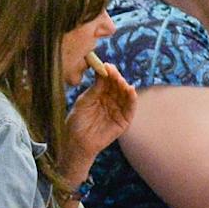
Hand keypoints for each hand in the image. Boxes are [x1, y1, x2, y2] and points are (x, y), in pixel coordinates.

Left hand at [59, 55, 137, 177]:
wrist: (76, 141)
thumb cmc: (77, 121)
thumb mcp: (84, 101)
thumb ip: (95, 88)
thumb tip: (102, 71)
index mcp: (101, 93)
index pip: (108, 80)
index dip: (109, 72)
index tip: (106, 65)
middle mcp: (112, 100)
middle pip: (118, 85)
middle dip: (116, 78)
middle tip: (112, 72)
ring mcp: (118, 109)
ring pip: (125, 95)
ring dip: (124, 86)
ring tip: (120, 81)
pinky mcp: (124, 121)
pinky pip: (130, 108)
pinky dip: (132, 99)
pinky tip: (130, 90)